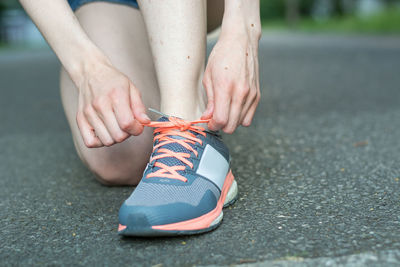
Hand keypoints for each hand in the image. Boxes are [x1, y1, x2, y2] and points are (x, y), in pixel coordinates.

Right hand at [74, 57, 149, 147]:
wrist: (90, 72)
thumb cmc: (113, 81)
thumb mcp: (132, 89)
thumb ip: (139, 107)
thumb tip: (145, 122)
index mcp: (116, 96)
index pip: (127, 124)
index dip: (137, 129)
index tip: (138, 125)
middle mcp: (100, 105)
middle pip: (118, 136)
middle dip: (127, 134)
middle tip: (127, 125)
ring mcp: (88, 113)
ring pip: (106, 141)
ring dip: (115, 138)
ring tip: (116, 127)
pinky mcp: (80, 119)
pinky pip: (90, 142)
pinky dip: (100, 142)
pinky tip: (105, 131)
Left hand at [201, 8, 260, 133]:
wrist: (241, 41)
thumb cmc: (221, 57)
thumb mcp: (208, 77)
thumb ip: (210, 100)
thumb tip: (207, 118)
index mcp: (225, 87)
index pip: (220, 120)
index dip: (212, 125)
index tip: (208, 121)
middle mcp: (240, 93)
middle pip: (231, 126)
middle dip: (220, 125)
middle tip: (214, 117)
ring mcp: (251, 95)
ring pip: (240, 124)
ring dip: (230, 121)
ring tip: (224, 109)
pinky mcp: (257, 95)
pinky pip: (249, 118)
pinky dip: (240, 117)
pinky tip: (233, 108)